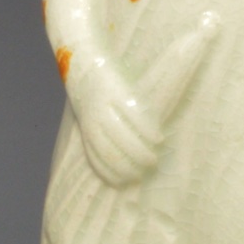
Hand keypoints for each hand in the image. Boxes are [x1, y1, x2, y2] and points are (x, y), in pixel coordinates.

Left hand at [74, 64, 162, 187]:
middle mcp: (94, 121)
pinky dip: (148, 130)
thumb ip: (100, 136)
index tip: (127, 182)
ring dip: (141, 152)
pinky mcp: (118, 93)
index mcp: (86, 129)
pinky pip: (135, 116)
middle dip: (131, 166)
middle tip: (147, 169)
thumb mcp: (89, 116)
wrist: (84, 61)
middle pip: (112, 152)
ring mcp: (105, 107)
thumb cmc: (91, 94)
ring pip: (124, 137)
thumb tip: (119, 161)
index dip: (113, 174)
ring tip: (155, 158)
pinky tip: (159, 138)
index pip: (98, 160)